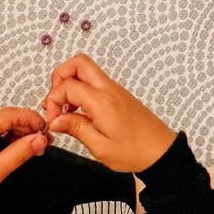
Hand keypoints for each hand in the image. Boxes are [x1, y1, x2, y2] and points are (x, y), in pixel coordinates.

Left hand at [0, 108, 49, 213]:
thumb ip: (20, 153)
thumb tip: (39, 139)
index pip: (9, 115)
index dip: (31, 119)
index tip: (45, 129)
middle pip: (6, 116)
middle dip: (26, 127)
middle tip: (42, 141)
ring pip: (0, 121)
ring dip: (17, 131)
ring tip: (31, 146)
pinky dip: (6, 134)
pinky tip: (16, 145)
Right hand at [43, 54, 175, 172]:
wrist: (161, 150)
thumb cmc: (136, 151)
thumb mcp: (100, 147)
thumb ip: (76, 128)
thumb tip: (55, 120)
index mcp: (103, 102)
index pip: (67, 85)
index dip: (53, 100)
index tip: (53, 119)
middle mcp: (109, 89)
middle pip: (78, 62)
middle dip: (59, 77)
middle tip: (55, 101)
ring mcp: (114, 89)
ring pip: (86, 69)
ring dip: (70, 83)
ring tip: (66, 109)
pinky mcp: (117, 93)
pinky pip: (94, 81)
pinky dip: (80, 89)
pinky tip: (79, 110)